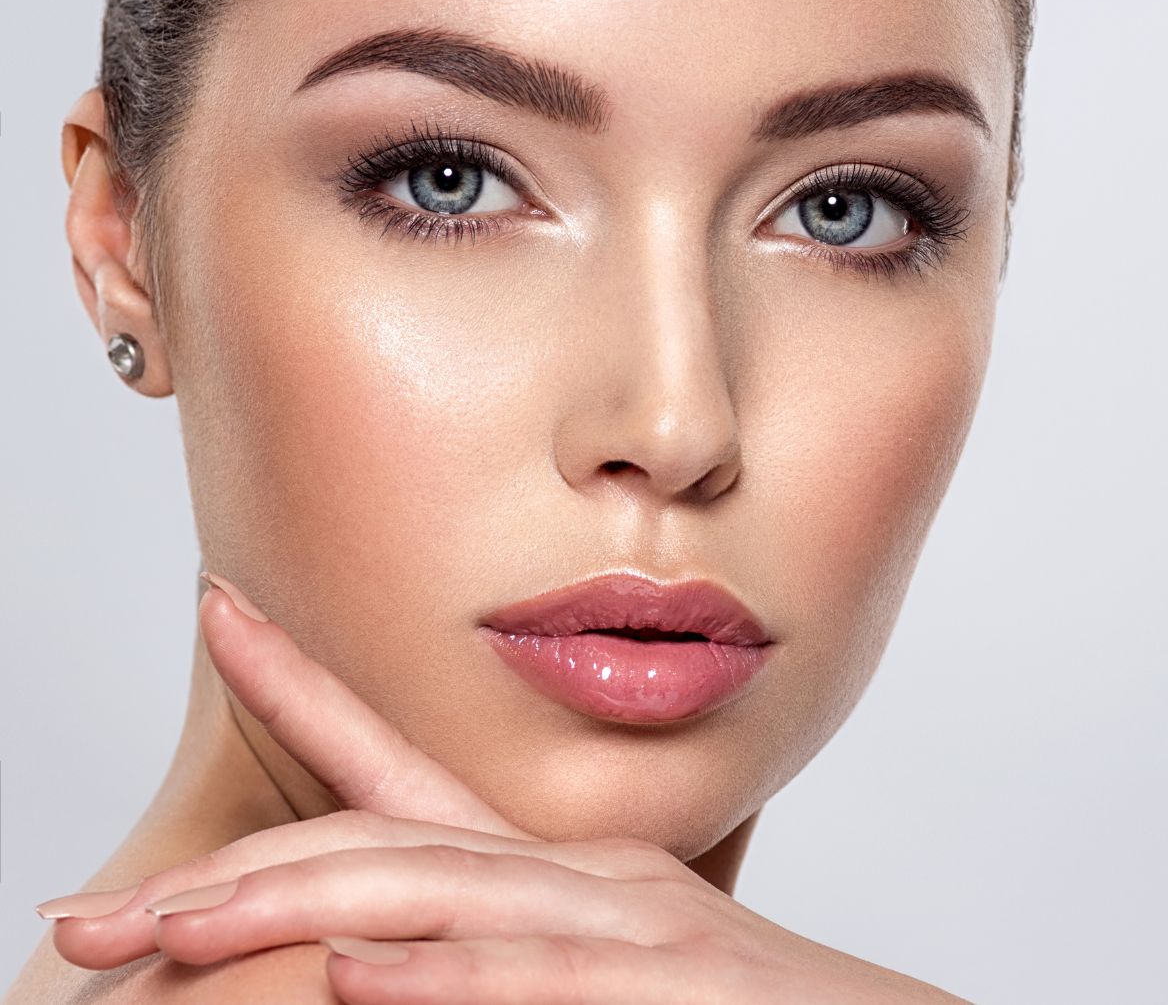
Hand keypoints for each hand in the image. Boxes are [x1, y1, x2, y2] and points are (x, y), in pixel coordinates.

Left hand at [43, 576, 969, 1002]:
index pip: (404, 762)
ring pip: (437, 897)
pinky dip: (445, 977)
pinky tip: (356, 977)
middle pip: (383, 845)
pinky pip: (535, 977)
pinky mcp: (664, 986)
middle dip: (228, 877)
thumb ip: (507, 948)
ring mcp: (626, 925)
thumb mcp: (605, 961)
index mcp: (557, 863)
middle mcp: (581, 874)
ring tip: (167, 934)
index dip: (305, 684)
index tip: (218, 610)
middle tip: (92, 921)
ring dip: (292, 914)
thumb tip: (372, 964)